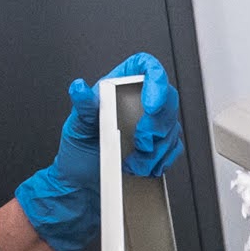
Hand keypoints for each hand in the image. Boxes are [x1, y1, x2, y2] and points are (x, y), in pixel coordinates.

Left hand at [10, 52, 184, 250]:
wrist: (83, 183)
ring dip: (158, 148)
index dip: (155, 80)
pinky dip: (162, 159)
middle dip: (157, 124)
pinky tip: (145, 166)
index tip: (151, 105)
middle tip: (142, 142)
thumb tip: (79, 88)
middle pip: (166, 98)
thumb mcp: (76, 126)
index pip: (145, 67)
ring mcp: (150, 123)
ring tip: (135, 162)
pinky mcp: (158, 144)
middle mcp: (137, 101)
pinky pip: (173, 146)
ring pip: (171, 126)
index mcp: (116, 87)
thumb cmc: (78, 151)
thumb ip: (82, 106)